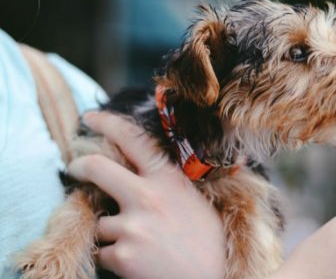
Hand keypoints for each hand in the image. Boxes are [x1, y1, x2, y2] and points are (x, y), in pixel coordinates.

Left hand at [68, 112, 225, 278]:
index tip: (90, 118)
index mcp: (168, 179)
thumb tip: (138, 175)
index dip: (107, 123)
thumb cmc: (209, 240)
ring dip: (112, 232)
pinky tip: (138, 261)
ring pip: (100, 221)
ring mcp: (133, 226)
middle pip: (97, 168)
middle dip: (79, 166)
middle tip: (74, 168)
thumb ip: (166, 184)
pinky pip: (103, 252)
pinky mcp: (123, 255)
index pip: (133, 140)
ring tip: (140, 243)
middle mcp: (147, 196)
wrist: (215, 277)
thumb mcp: (194, 200)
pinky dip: (114, 257)